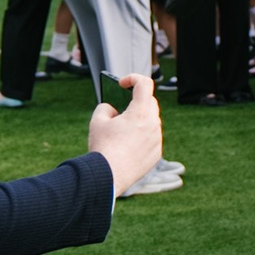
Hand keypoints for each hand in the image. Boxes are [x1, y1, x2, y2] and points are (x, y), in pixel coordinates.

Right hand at [90, 74, 164, 194]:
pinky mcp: (156, 153)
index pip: (145, 84)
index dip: (133, 78)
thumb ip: (106, 108)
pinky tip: (128, 142)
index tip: (122, 83)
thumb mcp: (97, 121)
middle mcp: (153, 124)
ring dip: (140, 119)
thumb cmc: (103, 147)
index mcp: (141, 112)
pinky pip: (151, 138)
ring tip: (124, 123)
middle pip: (149, 103)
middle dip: (136, 100)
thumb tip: (112, 110)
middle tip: (122, 103)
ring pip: (151, 122)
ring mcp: (157, 139)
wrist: (108, 176)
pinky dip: (142, 136)